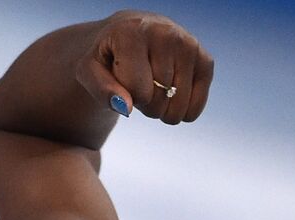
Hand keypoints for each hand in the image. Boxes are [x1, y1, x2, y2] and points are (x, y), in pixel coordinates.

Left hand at [76, 10, 213, 124]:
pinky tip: (172, 95)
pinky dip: (183, 112)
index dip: (126, 97)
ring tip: (153, 87)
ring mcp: (189, 45)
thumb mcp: (90, 71)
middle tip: (138, 83)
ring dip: (163, 110)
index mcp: (133, 32)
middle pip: (158, 102)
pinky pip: (195, 108)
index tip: (121, 78)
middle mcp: (165, 33)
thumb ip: (100, 89)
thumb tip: (127, 107)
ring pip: (177, 109)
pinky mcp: (205, 60)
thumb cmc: (107, 56)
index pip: (138, 92)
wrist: (131, 32)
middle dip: (144, 104)